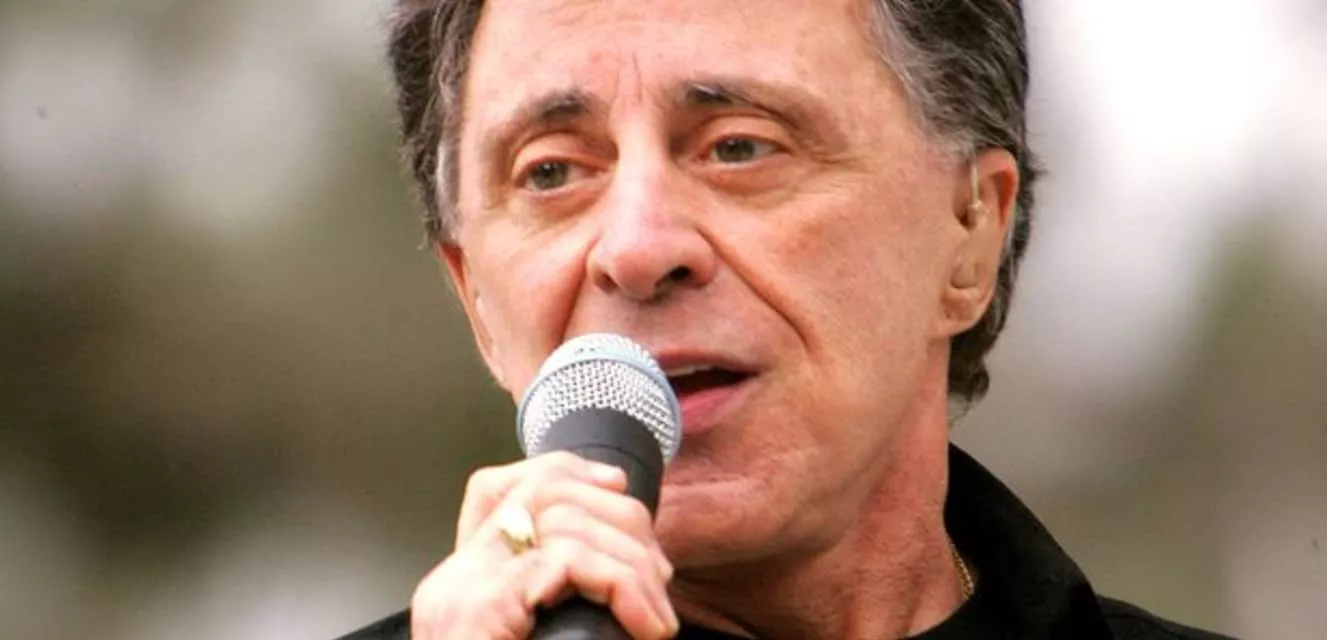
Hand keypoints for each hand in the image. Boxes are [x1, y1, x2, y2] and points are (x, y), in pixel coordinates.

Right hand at [410, 452, 678, 638]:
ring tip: (656, 611)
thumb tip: (635, 566)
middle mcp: (451, 581)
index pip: (501, 486)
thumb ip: (560, 604)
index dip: (570, 471)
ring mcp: (460, 594)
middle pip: (539, 489)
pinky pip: (565, 560)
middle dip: (620, 516)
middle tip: (657, 574)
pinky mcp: (480, 613)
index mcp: (461, 586)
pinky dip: (622, 584)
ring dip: (631, 558)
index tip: (621, 491)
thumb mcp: (548, 636)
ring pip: (560, 517)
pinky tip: (646, 625)